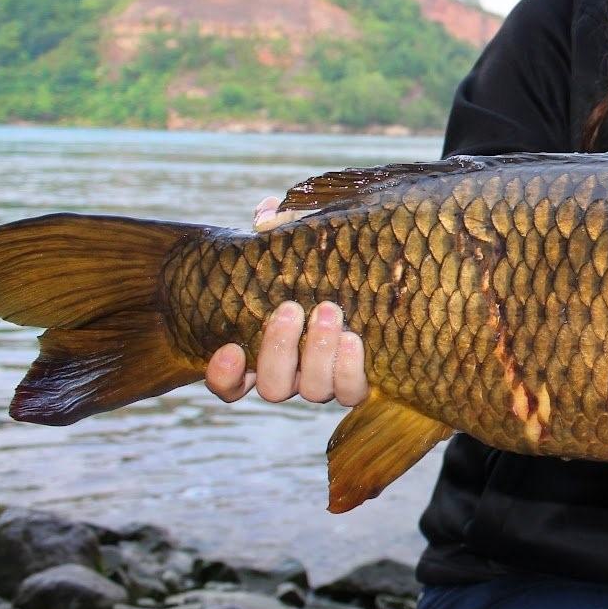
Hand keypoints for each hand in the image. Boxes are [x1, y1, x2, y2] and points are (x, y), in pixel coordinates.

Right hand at [203, 197, 368, 406]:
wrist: (383, 278)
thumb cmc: (326, 263)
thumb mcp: (297, 243)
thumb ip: (276, 228)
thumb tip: (266, 215)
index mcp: (265, 351)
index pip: (231, 382)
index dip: (224, 375)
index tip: (229, 348)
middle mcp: (294, 374)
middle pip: (274, 386)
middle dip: (279, 349)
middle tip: (291, 309)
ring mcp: (327, 381)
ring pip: (313, 390)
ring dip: (319, 352)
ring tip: (329, 310)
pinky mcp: (360, 381)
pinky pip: (352, 393)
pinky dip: (350, 370)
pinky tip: (353, 340)